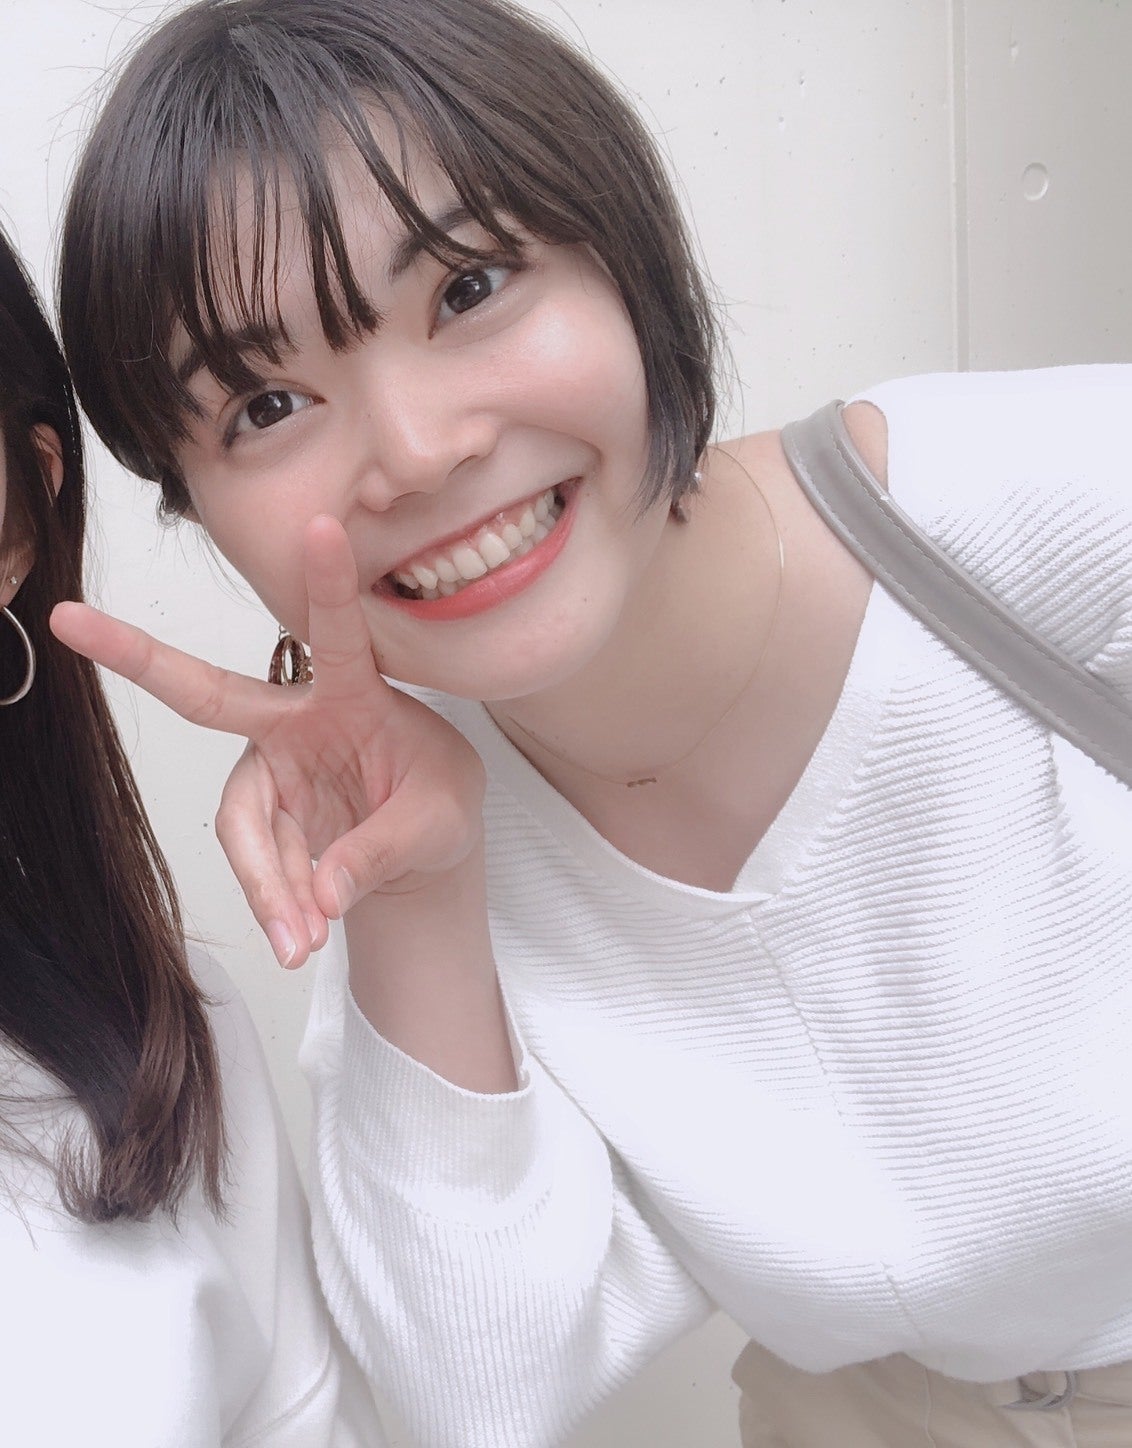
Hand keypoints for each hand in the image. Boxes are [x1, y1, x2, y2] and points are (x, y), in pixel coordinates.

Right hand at [51, 516, 485, 967]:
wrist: (423, 853)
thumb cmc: (439, 806)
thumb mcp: (437, 824)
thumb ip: (382, 852)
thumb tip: (320, 896)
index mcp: (357, 696)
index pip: (340, 634)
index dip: (327, 583)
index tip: (322, 523)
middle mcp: (298, 721)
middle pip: (208, 693)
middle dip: (138, 656)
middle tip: (68, 618)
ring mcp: (270, 769)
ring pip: (242, 822)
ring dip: (270, 884)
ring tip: (305, 940)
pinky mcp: (261, 814)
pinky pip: (254, 863)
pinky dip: (276, 904)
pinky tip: (300, 937)